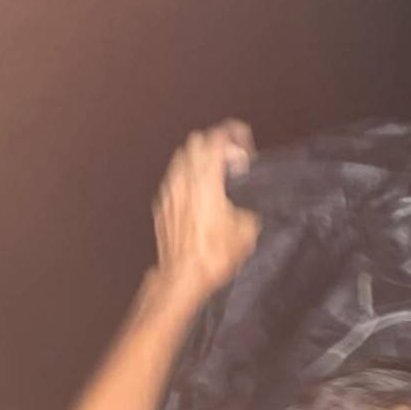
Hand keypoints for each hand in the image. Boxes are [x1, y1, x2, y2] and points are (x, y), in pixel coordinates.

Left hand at [153, 121, 261, 291]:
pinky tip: (200, 195)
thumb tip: (247, 203)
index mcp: (206, 179)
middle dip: (216, 143)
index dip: (233, 133)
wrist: (182, 276)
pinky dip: (188, 178)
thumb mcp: (246, 230)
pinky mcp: (162, 204)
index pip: (217, 139)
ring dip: (200, 159)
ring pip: (182, 158)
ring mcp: (169, 190)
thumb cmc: (213, 255)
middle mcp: (184, 178)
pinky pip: (175, 179)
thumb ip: (248, 206)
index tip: (244, 137)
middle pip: (196, 142)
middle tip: (233, 158)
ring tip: (217, 174)